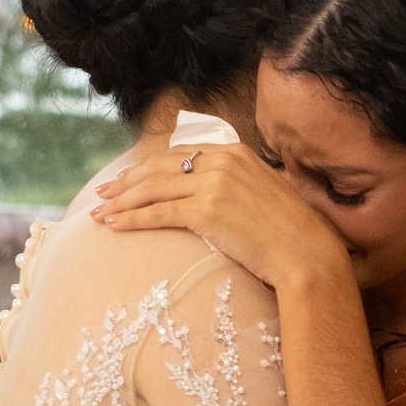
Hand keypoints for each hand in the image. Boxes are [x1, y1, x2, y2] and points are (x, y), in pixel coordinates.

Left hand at [89, 146, 347, 291]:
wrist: (306, 253)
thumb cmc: (290, 232)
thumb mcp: (263, 192)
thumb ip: (236, 183)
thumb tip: (210, 193)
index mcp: (235, 152)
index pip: (179, 154)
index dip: (148, 167)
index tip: (128, 178)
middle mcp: (221, 161)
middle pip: (159, 168)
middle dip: (126, 181)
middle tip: (103, 193)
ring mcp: (213, 185)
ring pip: (152, 189)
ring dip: (120, 201)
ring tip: (99, 212)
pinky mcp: (206, 211)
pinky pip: (157, 213)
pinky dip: (131, 218)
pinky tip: (113, 224)